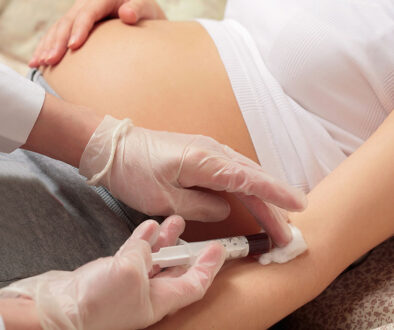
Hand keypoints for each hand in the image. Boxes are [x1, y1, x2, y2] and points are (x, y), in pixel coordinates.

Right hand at [0, 216, 225, 329]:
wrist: (58, 310)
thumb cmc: (96, 303)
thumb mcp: (129, 271)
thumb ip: (143, 253)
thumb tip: (145, 242)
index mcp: (160, 300)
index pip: (195, 284)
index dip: (210, 267)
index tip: (221, 250)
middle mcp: (148, 294)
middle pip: (178, 270)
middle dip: (189, 250)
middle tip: (200, 233)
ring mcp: (131, 283)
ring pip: (157, 259)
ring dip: (167, 240)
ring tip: (175, 220)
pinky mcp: (114, 274)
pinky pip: (136, 254)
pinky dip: (143, 240)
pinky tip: (148, 226)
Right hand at [29, 0, 165, 66]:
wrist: (142, 12)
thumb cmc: (146, 12)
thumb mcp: (147, 9)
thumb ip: (138, 9)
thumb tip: (126, 14)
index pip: (88, 14)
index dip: (79, 29)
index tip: (73, 47)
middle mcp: (87, 4)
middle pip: (68, 22)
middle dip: (57, 42)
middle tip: (50, 61)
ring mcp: (79, 14)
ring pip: (58, 28)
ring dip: (47, 46)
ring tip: (38, 64)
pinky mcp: (76, 24)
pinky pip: (58, 34)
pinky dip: (47, 46)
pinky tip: (38, 61)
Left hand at [79, 116, 306, 245]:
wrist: (114, 149)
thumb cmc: (134, 171)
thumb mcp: (163, 198)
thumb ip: (199, 206)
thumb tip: (224, 208)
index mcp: (204, 161)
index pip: (249, 179)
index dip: (276, 194)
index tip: (299, 206)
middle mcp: (212, 152)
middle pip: (252, 179)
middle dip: (273, 205)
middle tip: (287, 232)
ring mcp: (208, 152)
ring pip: (244, 176)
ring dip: (261, 198)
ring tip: (276, 221)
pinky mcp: (201, 157)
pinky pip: (230, 174)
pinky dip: (245, 189)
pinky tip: (252, 201)